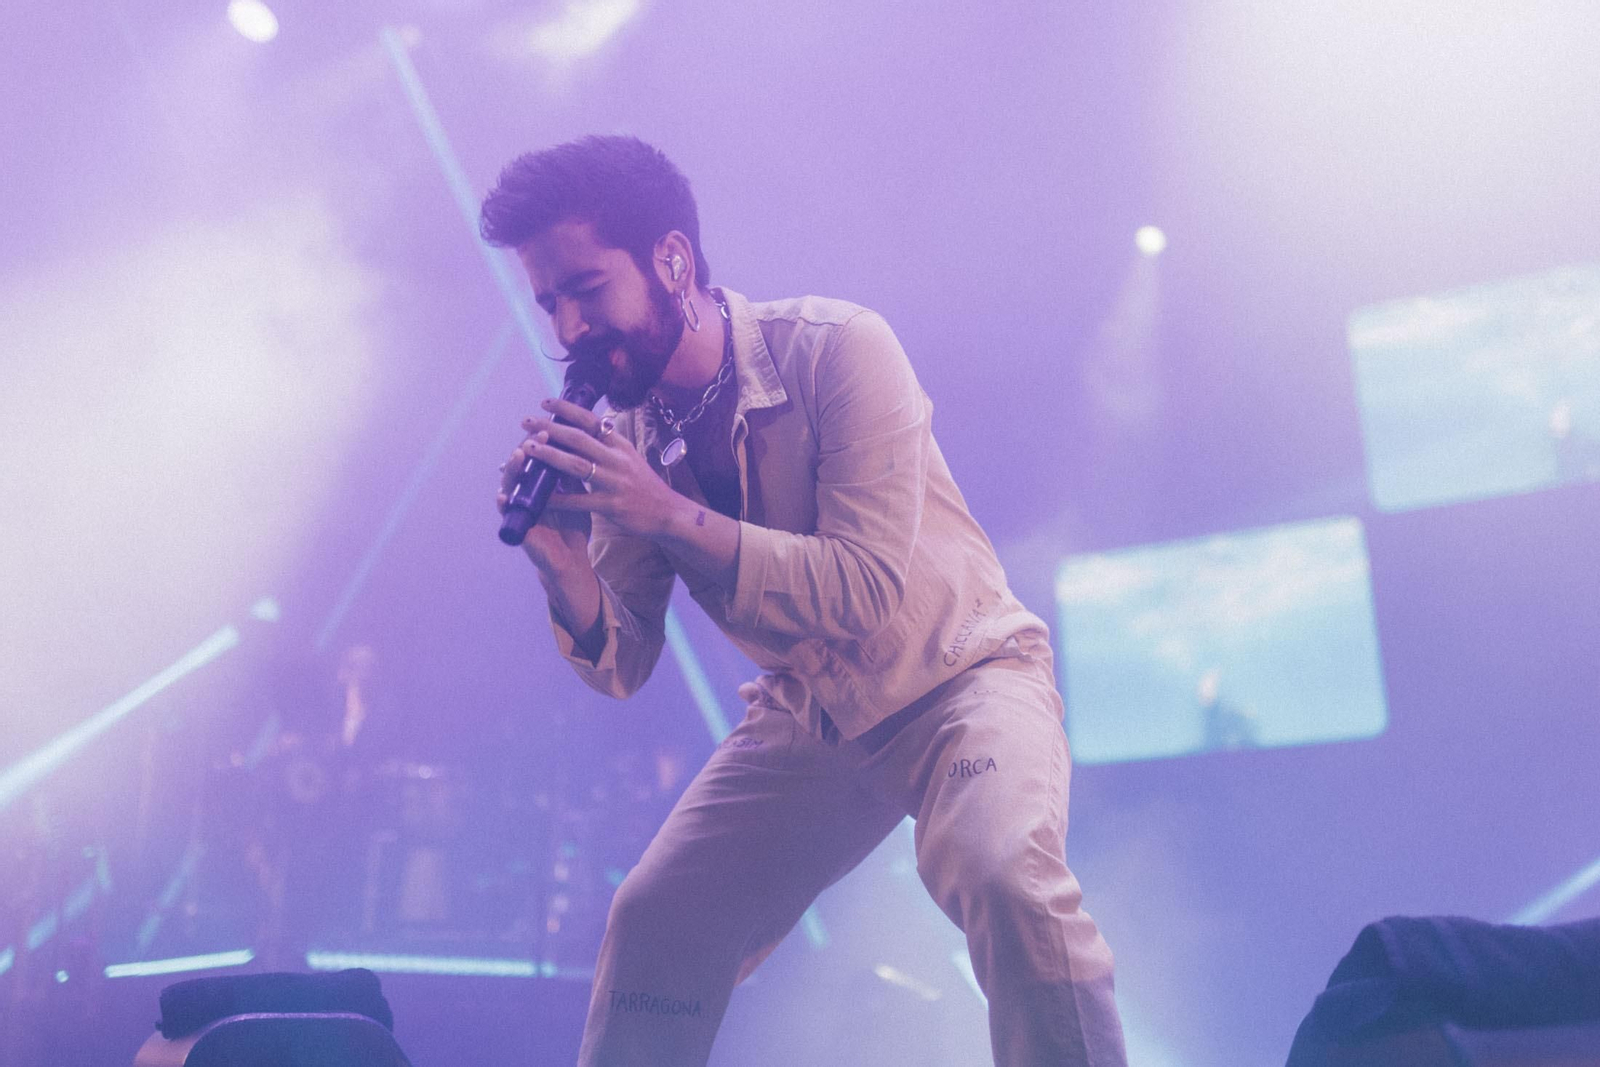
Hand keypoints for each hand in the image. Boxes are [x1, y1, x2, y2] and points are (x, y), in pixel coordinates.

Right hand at [497, 428, 591, 574]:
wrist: (571, 558)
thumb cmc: (573, 525)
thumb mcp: (577, 494)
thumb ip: (575, 472)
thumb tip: (582, 441)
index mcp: (540, 482)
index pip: (537, 454)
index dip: (542, 439)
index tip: (552, 423)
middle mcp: (526, 491)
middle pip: (521, 464)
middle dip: (528, 447)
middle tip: (538, 433)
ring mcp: (519, 507)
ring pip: (510, 484)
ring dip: (514, 469)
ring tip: (519, 455)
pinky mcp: (517, 527)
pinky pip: (506, 514)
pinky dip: (503, 504)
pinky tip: (503, 496)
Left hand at [523, 398, 677, 537]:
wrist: (668, 513)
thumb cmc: (645, 486)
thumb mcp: (629, 458)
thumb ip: (607, 445)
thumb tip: (584, 428)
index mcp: (620, 445)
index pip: (591, 421)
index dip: (567, 410)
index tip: (546, 403)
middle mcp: (617, 459)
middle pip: (579, 439)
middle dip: (550, 428)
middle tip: (526, 422)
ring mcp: (615, 482)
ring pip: (577, 465)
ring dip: (551, 456)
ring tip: (530, 449)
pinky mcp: (612, 506)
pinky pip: (579, 501)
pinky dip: (558, 499)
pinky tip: (540, 497)